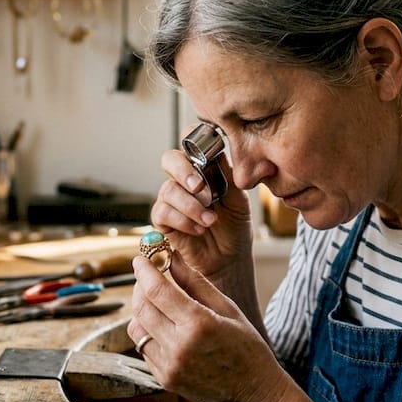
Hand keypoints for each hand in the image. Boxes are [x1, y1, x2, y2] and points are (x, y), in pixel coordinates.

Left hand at [127, 251, 288, 401]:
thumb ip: (195, 282)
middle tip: (146, 277)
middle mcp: (179, 347)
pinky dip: (148, 332)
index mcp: (199, 325)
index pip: (157, 290)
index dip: (144, 270)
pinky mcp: (165, 379)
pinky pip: (144, 348)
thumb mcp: (227, 308)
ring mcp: (169, 366)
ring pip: (136, 329)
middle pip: (141, 308)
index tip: (140, 259)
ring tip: (157, 303)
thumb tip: (171, 257)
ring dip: (141, 311)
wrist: (254, 394)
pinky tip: (165, 327)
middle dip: (139, 287)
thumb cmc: (247, 347)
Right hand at [150, 145, 251, 284]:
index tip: (203, 152)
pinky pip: (162, 212)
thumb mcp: (239, 199)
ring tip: (210, 220)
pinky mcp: (163, 221)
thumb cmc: (234, 228)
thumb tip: (218, 152)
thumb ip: (228, 175)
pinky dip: (183, 220)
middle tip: (200, 188)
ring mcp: (172, 200)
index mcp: (203, 169)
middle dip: (184, 171)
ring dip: (191, 205)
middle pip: (169, 160)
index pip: (189, 144)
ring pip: (167, 189)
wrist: (229, 260)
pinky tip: (199, 229)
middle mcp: (184, 181)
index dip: (191, 140)